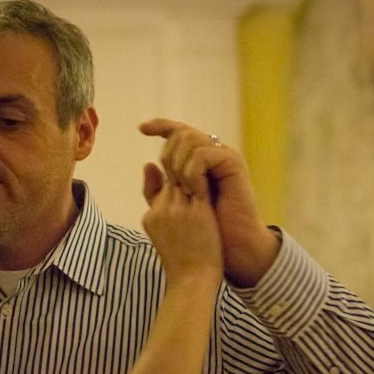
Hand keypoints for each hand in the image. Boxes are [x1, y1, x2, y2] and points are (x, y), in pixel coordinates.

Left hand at [140, 118, 279, 286]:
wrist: (233, 247)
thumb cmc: (206, 233)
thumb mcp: (174, 210)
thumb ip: (158, 191)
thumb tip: (148, 164)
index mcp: (198, 161)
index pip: (177, 132)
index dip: (159, 125)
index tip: (141, 129)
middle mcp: (212, 154)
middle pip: (181, 132)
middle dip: (168, 155)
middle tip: (172, 182)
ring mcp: (223, 156)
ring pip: (190, 138)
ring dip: (179, 164)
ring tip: (185, 190)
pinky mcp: (233, 163)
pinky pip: (203, 154)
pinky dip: (193, 171)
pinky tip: (196, 191)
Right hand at [141, 177, 222, 288]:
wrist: (193, 281)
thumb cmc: (180, 260)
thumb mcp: (159, 231)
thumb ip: (153, 199)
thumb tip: (148, 166)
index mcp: (150, 217)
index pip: (163, 188)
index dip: (179, 193)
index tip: (191, 204)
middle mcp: (161, 210)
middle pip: (175, 182)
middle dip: (188, 187)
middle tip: (202, 203)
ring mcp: (178, 210)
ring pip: (188, 181)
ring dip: (199, 187)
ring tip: (209, 206)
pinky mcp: (197, 211)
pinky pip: (203, 187)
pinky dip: (210, 191)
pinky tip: (216, 204)